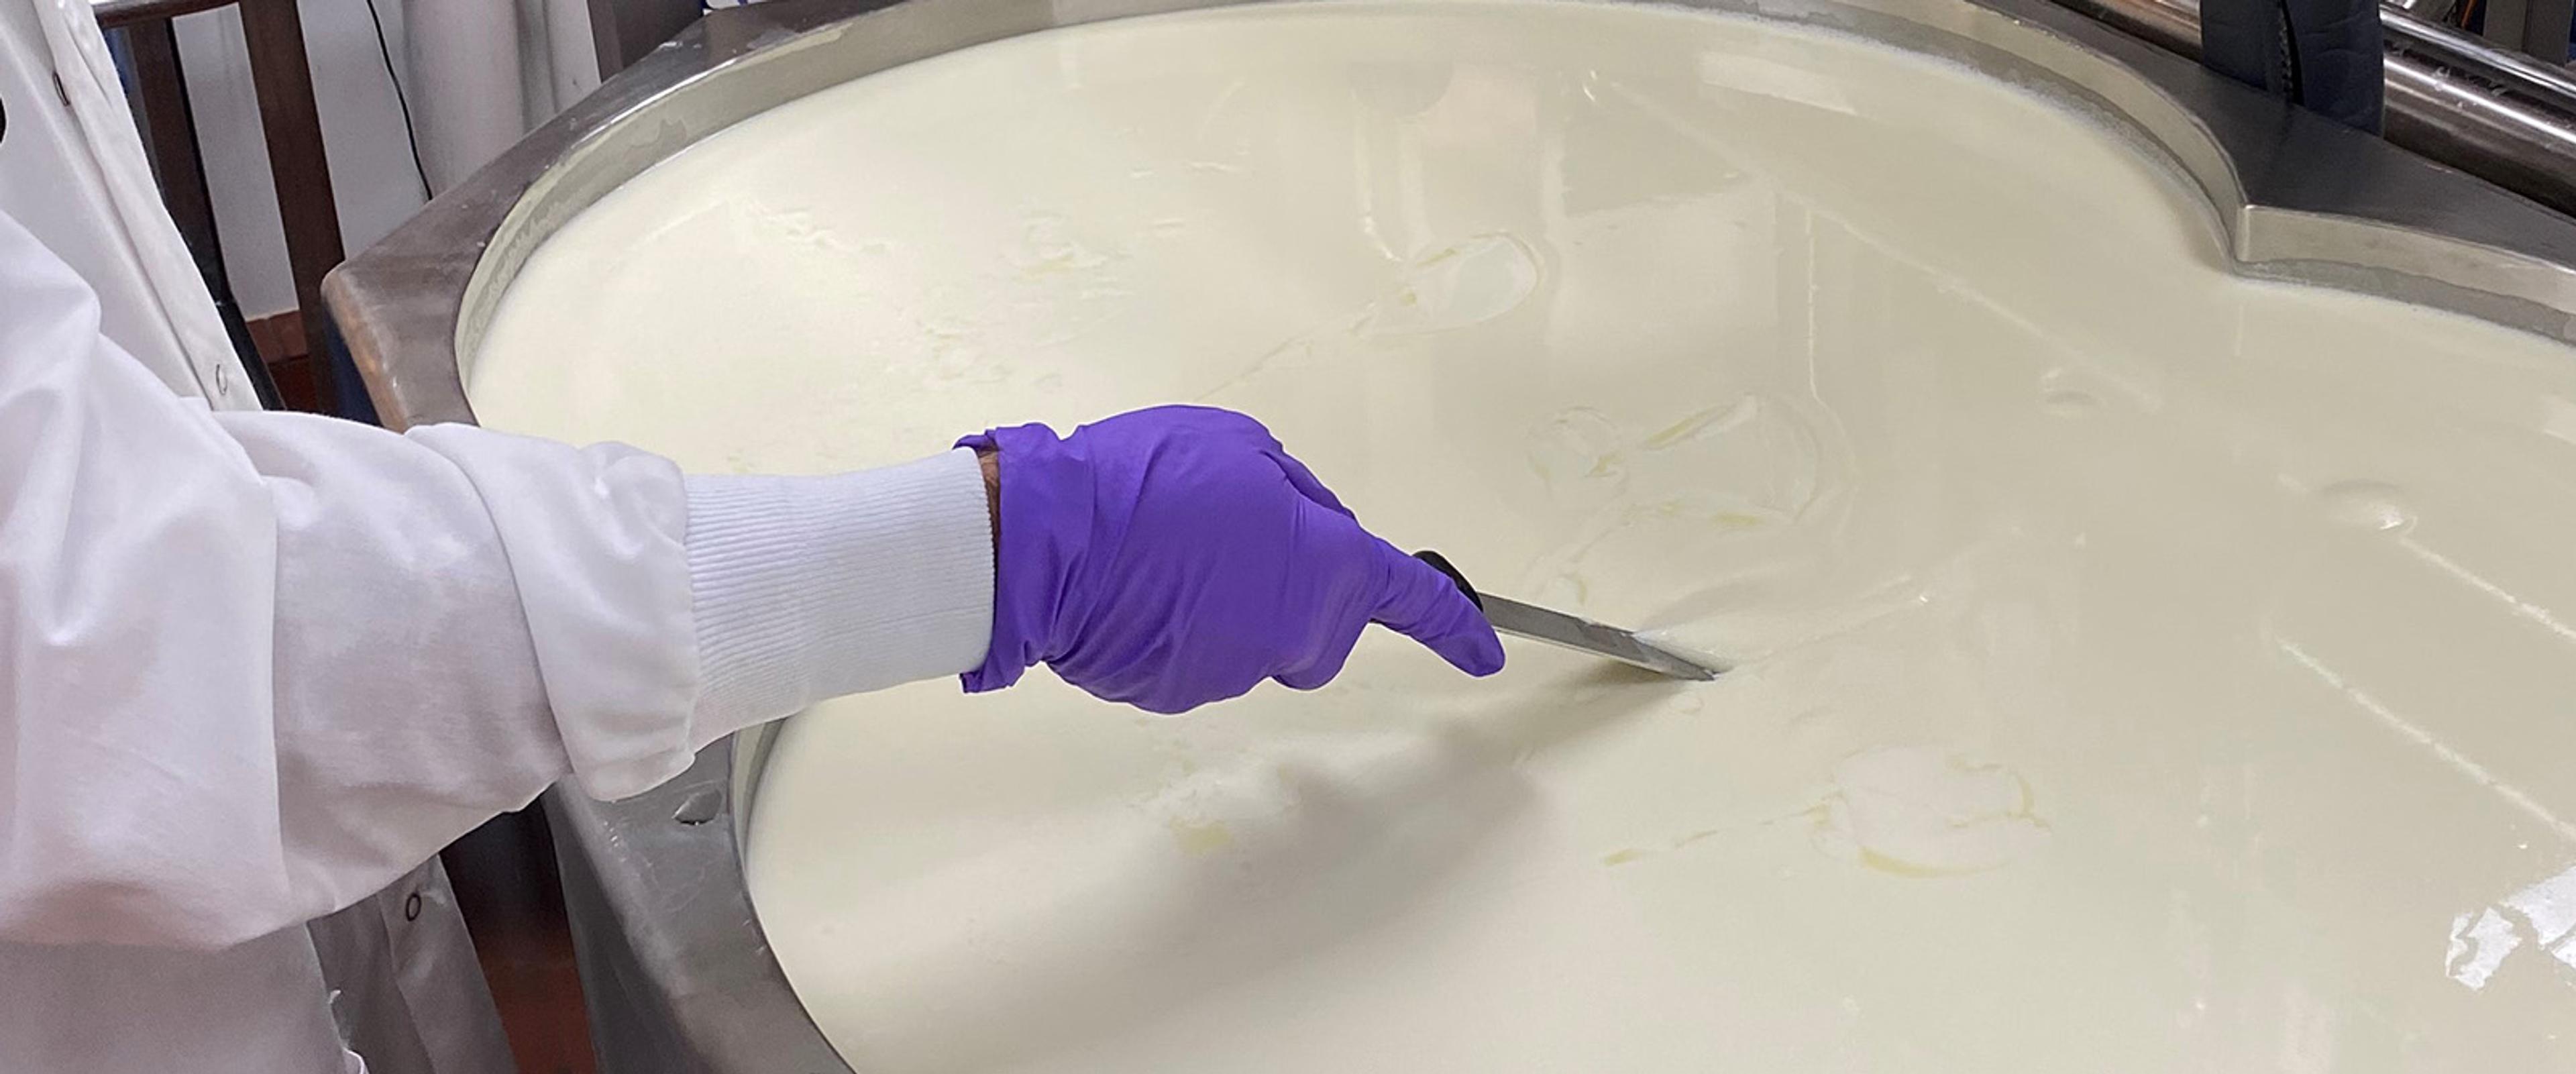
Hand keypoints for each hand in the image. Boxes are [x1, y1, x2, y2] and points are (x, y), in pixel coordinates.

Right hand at [959, 406, 1503, 712]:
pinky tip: (1135, 587)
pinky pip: (1196, 658)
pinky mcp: (1176, 694)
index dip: (1454, 627)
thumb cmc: (1147, 481)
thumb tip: (1306, 530)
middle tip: (1232, 537)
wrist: (1047, 541)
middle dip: (1296, 592)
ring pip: (1254, 641)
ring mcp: (1233, 673)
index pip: (1410, 601)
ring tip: (1163, 551)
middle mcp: (1292, 634)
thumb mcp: (1241, 447)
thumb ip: (1296, 495)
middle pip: (1322, 628)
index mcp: (1325, 567)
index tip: (1486, 655)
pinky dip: (1176, 628)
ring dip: (1225, 601)